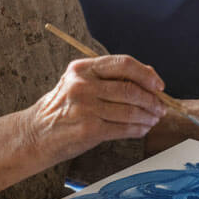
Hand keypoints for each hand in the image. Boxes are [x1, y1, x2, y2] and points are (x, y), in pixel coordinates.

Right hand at [25, 55, 166, 162]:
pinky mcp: (89, 129)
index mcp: (82, 68)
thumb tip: (149, 76)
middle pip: (130, 88)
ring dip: (148, 116)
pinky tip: (143, 129)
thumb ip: (109, 78)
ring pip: (130, 110)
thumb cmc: (63, 108)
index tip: (159, 85)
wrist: (37, 134)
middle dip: (152, 100)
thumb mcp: (80, 83)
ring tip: (154, 119)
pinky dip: (138, 129)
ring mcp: (85, 107)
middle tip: (161, 107)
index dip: (146, 74)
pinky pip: (123, 128)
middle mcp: (83, 85)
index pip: (123, 63)